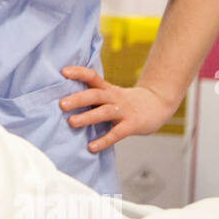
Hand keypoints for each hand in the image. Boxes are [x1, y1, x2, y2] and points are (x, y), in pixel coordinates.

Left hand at [58, 65, 178, 151]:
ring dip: (88, 117)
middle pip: (95, 95)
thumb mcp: (110, 93)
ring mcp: (124, 111)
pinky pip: (117, 133)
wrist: (157, 104)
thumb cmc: (125, 101)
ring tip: (71, 122)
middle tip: (61, 104)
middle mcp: (114, 97)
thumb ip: (92, 96)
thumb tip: (64, 101)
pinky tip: (91, 147)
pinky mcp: (132, 125)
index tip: (63, 72)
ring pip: (105, 112)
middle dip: (78, 99)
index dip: (78, 73)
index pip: (92, 77)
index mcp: (107, 89)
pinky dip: (104, 140)